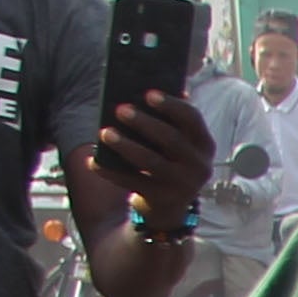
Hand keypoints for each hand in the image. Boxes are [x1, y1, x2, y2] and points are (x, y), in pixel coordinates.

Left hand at [83, 92, 215, 224]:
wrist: (171, 206)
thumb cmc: (170, 160)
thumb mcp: (181, 143)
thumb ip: (172, 120)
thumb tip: (147, 90)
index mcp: (204, 145)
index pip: (192, 119)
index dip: (172, 105)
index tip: (148, 94)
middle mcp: (198, 165)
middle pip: (171, 139)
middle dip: (144, 123)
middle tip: (120, 110)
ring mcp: (181, 185)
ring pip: (151, 161)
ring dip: (126, 146)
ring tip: (104, 133)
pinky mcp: (161, 199)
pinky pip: (132, 182)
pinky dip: (111, 172)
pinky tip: (93, 161)